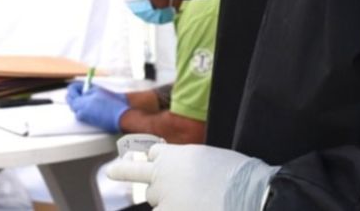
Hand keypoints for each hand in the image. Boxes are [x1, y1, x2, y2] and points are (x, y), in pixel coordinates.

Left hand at [66, 83, 129, 132]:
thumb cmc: (110, 103)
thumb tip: (82, 89)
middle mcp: (79, 112)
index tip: (79, 84)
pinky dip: (83, 108)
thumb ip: (86, 90)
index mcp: (80, 103)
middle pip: (70, 101)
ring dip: (78, 101)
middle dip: (74, 94)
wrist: (119, 116)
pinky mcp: (88, 122)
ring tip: (87, 96)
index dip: (75, 87)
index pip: (70, 92)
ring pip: (75, 108)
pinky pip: (81, 113)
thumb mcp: (97, 91)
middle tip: (81, 89)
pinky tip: (90, 104)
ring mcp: (83, 118)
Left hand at [106, 142, 278, 210]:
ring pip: (154, 201)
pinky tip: (189, 206)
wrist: (248, 194)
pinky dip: (171, 208)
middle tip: (111, 171)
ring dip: (166, 202)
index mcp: (174, 155)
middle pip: (141, 177)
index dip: (155, 159)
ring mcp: (163, 199)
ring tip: (189, 199)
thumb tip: (187, 175)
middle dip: (130, 175)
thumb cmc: (237, 176)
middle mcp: (162, 175)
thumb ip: (190, 165)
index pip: (153, 154)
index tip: (149, 161)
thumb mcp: (209, 159)